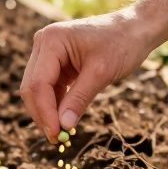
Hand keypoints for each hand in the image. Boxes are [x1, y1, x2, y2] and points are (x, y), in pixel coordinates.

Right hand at [19, 10, 156, 139]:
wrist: (135, 29)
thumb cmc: (121, 43)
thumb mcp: (101, 73)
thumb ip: (79, 99)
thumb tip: (63, 126)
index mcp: (51, 40)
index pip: (38, 83)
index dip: (44, 112)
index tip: (56, 135)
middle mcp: (44, 44)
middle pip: (32, 87)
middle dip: (42, 114)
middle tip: (57, 139)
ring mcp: (48, 53)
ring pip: (38, 90)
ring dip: (47, 112)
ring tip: (62, 134)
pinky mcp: (56, 63)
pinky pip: (49, 88)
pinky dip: (55, 105)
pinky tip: (65, 120)